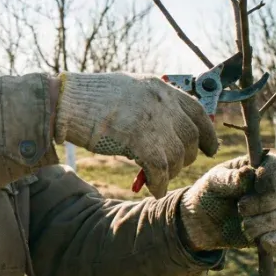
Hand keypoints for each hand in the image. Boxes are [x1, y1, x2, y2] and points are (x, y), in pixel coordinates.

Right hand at [52, 72, 218, 195]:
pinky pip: (161, 168)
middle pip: (190, 136)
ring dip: (171, 172)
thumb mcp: (128, 91)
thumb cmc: (89, 99)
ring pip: (177, 155)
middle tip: (175, 167)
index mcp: (159, 87)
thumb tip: (166, 127)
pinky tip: (153, 188)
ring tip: (158, 178)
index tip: (210, 148)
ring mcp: (153, 119)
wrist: (65, 102)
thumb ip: (150, 104)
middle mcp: (162, 100)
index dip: (207, 132)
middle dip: (186, 156)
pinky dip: (159, 183)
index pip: (197, 110)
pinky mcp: (140, 138)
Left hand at [178, 154, 275, 253]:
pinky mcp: (272, 232)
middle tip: (241, 207)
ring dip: (263, 222)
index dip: (272, 174)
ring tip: (243, 225)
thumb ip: (229, 178)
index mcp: (257, 168)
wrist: (201, 222)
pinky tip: (264, 244)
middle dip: (262, 202)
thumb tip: (248, 173)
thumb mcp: (213, 182)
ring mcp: (274, 210)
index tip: (257, 185)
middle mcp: (271, 188)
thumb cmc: (209, 194)